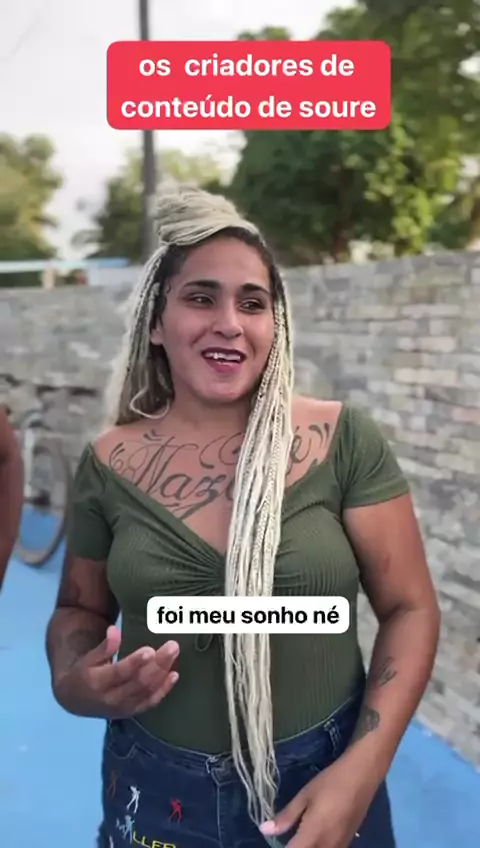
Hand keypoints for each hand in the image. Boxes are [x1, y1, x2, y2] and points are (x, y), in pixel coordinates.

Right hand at [55, 625, 179, 718]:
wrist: (77, 701)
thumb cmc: (85, 673)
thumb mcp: (88, 658)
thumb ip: (104, 646)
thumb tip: (114, 630)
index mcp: (98, 683)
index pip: (120, 673)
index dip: (135, 662)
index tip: (149, 649)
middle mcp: (112, 699)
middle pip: (139, 682)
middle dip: (158, 664)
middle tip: (172, 646)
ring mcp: (124, 708)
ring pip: (148, 691)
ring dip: (163, 673)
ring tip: (174, 654)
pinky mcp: (133, 712)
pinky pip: (151, 702)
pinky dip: (164, 690)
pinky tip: (174, 675)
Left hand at [259, 755, 376, 847]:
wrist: (363, 775)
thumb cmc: (331, 781)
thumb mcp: (305, 795)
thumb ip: (286, 817)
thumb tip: (264, 830)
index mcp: (313, 835)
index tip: (275, 841)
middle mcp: (328, 847)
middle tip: (288, 838)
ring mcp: (340, 847)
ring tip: (298, 837)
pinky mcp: (348, 843)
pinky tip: (313, 839)